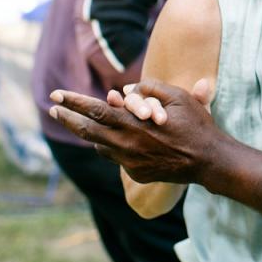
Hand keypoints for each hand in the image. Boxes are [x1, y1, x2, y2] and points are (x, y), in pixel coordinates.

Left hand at [49, 78, 220, 184]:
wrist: (208, 160)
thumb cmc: (196, 125)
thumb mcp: (178, 97)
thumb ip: (151, 88)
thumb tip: (129, 89)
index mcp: (132, 124)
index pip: (95, 110)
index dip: (73, 102)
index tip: (56, 95)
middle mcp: (126, 144)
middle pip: (87, 131)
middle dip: (67, 118)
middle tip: (53, 109)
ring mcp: (129, 161)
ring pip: (100, 146)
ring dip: (91, 133)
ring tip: (82, 122)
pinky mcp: (136, 173)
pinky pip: (117, 157)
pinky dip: (113, 146)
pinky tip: (115, 139)